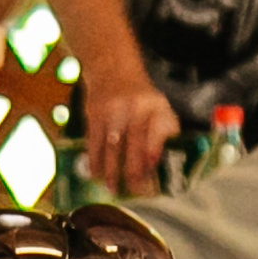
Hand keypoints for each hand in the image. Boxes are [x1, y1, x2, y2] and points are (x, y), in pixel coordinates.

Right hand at [83, 72, 180, 196]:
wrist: (112, 69)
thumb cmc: (140, 98)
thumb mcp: (159, 108)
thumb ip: (164, 133)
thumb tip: (162, 166)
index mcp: (156, 107)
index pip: (158, 134)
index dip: (154, 156)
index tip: (152, 177)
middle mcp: (136, 107)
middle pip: (135, 144)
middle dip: (133, 170)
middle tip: (132, 190)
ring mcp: (113, 110)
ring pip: (112, 146)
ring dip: (111, 171)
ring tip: (112, 189)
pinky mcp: (94, 113)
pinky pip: (93, 142)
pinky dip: (94, 161)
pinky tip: (95, 175)